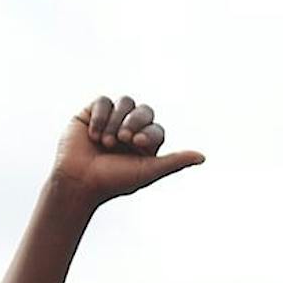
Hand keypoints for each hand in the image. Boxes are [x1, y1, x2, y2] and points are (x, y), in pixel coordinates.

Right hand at [49, 96, 204, 205]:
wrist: (79, 181)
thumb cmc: (115, 180)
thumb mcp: (149, 171)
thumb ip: (175, 162)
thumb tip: (203, 157)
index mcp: (145, 144)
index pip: (156, 127)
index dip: (148, 132)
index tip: (137, 145)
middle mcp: (129, 129)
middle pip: (143, 110)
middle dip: (135, 122)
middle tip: (124, 140)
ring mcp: (111, 120)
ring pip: (125, 102)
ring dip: (117, 121)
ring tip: (107, 142)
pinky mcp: (91, 114)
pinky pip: (103, 101)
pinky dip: (101, 117)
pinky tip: (94, 135)